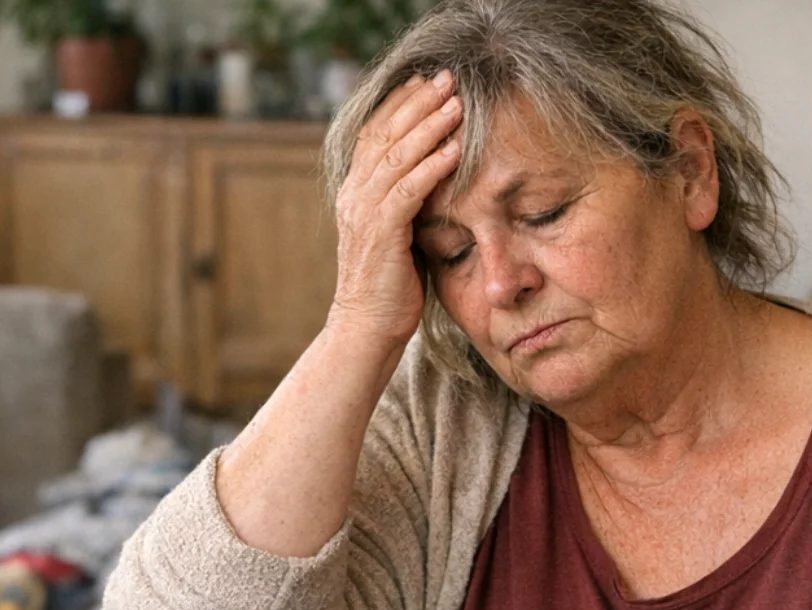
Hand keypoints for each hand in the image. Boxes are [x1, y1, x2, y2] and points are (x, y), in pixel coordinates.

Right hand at [328, 70, 463, 348]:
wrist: (364, 328)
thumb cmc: (388, 286)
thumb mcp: (395, 233)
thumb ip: (405, 201)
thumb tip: (434, 174)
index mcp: (354, 191)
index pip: (374, 133)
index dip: (400, 103)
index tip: (428, 81)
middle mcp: (354, 195)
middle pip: (384, 134)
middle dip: (417, 102)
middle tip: (448, 78)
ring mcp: (364, 213)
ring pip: (397, 156)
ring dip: (429, 126)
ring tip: (457, 102)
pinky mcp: (381, 233)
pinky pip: (409, 189)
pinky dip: (433, 165)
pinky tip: (456, 148)